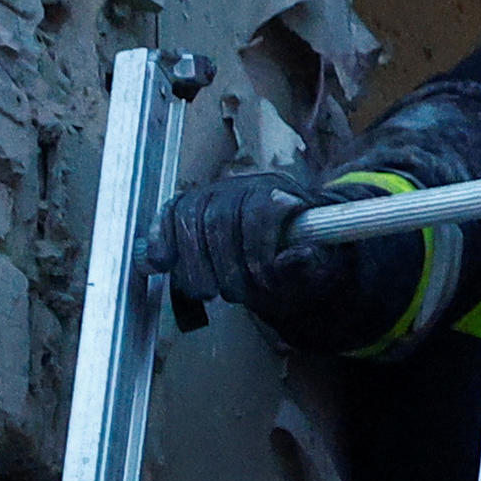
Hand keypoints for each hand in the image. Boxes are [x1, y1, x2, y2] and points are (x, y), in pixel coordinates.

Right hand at [160, 166, 315, 316]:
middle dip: (221, 265)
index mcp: (283, 194)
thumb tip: (297, 255)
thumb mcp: (318, 266)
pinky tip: (161, 264)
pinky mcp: (190, 207)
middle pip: (219, 217)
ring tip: (206, 291)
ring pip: (190, 217)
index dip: (256, 249)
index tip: (260, 281)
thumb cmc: (302, 258)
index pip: (260, 210)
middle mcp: (247, 186)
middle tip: (231, 295)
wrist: (286, 250)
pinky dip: (161, 238)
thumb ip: (309, 263)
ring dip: (192, 262)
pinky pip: (169, 214)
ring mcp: (215, 194)